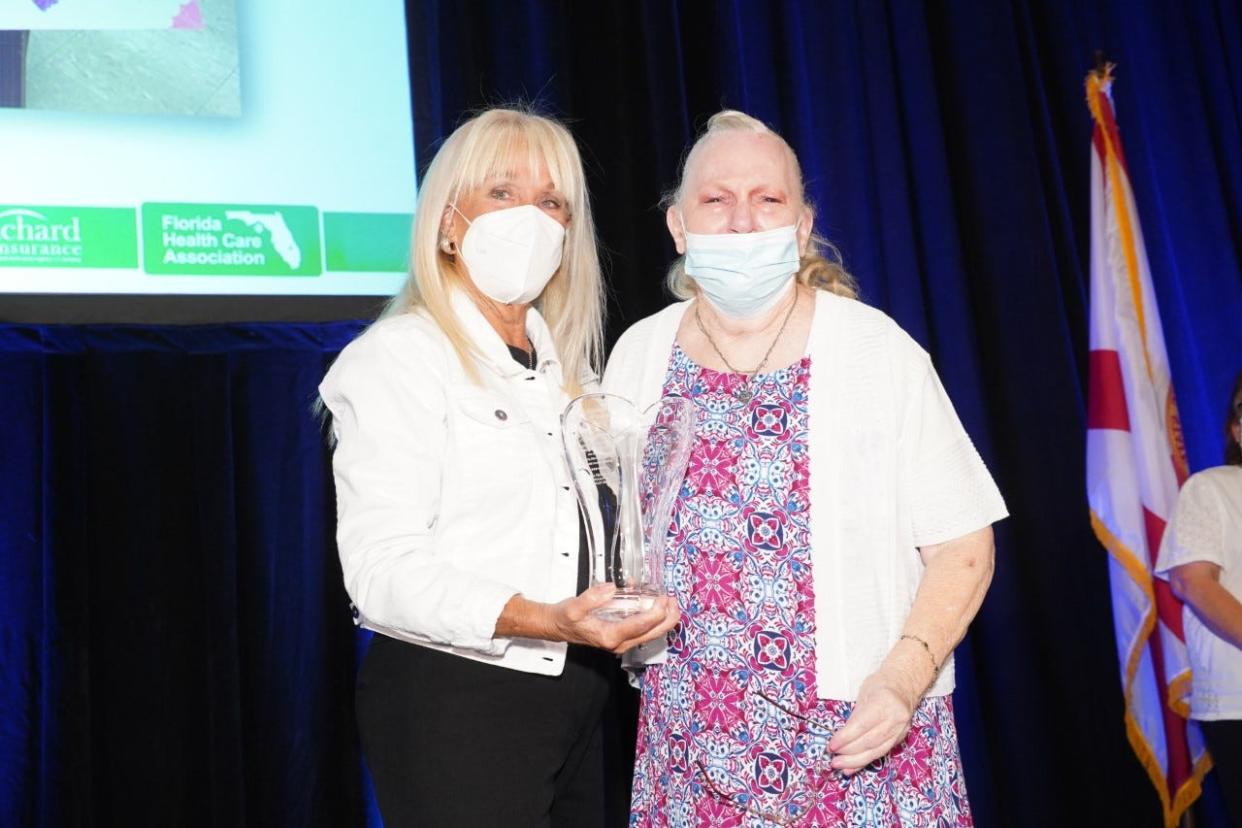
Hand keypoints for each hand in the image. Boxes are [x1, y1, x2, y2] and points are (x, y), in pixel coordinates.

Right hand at [547, 584, 680, 653]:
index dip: (656, 612)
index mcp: (610, 636)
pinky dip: (652, 617)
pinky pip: (643, 629)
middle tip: (674, 601)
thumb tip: (611, 588)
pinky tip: (653, 602)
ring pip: (650, 633)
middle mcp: (619, 642)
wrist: (558, 627)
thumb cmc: (566, 619)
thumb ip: (592, 598)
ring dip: (663, 619)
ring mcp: (622, 641)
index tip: (662, 598)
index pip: (640, 626)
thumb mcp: (574, 606)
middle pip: (652, 633)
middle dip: (667, 618)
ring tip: (671, 603)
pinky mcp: (622, 636)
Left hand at [828, 668, 918, 774]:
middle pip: (870, 741)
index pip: (862, 725)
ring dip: (856, 761)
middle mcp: (895, 718)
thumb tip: (841, 738)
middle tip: (833, 759)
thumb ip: (855, 715)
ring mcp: (901, 730)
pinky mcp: (901, 738)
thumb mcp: (864, 693)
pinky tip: (853, 767)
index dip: (845, 738)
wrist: (905, 685)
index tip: (832, 746)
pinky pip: (882, 752)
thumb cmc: (880, 685)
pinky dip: (866, 761)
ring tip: (840, 766)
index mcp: (884, 702)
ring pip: (877, 751)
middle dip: (849, 753)